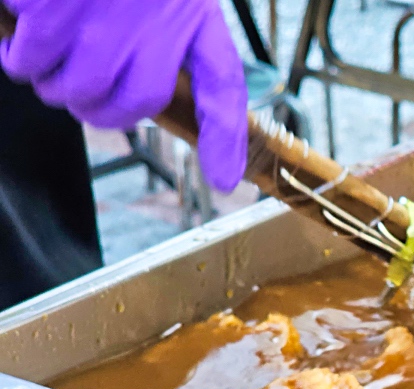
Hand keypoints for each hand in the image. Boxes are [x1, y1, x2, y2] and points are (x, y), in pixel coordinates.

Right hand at [0, 0, 247, 191]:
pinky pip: (31, 59)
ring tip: (34, 57)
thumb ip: (163, 32)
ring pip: (79, 90)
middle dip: (94, 108)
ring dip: (50, 84)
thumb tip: (184, 117)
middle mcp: (160, 14)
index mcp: (189, 6)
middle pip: (132, 104)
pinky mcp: (54, 9)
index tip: (225, 179)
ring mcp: (107, 12)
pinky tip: (15, 31)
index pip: (221, 78)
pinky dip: (17, 56)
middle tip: (69, 90)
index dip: (224, 135)